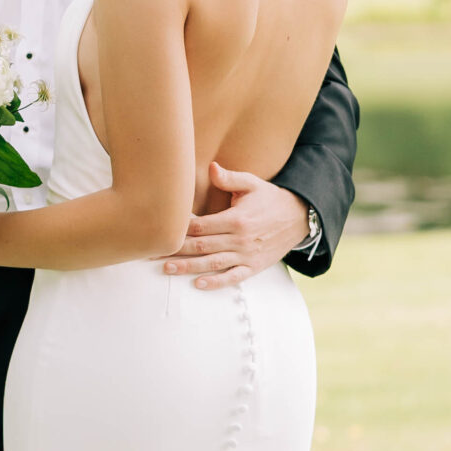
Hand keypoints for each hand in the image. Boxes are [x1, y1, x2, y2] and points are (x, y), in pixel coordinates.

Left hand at [162, 164, 308, 288]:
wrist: (298, 217)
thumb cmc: (270, 198)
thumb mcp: (252, 183)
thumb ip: (230, 178)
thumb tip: (211, 167)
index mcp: (236, 218)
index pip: (201, 226)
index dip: (180, 228)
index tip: (162, 229)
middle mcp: (239, 239)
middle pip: (202, 245)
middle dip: (176, 249)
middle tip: (152, 252)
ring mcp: (246, 255)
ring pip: (212, 263)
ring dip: (188, 267)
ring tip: (167, 269)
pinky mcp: (253, 267)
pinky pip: (233, 277)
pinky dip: (216, 282)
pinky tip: (198, 284)